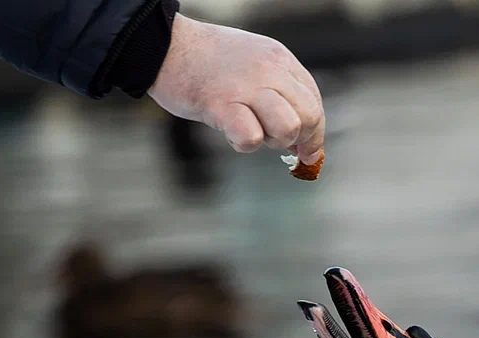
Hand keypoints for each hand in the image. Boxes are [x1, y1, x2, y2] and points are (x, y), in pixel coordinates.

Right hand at [148, 14, 324, 165]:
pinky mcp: (221, 105)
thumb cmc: (206, 63)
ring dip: (273, 141)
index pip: (313, 103)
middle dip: (297, 139)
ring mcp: (246, 87)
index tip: (304, 151)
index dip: (313, 134)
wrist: (165, 45)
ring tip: (250, 130)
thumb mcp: (253, 67)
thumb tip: (303, 143)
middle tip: (271, 139)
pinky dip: (243, 144)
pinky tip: (229, 133)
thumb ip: (279, 95)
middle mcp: (269, 70)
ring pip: (289, 128)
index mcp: (279, 60)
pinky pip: (251, 138)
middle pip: (309, 117)